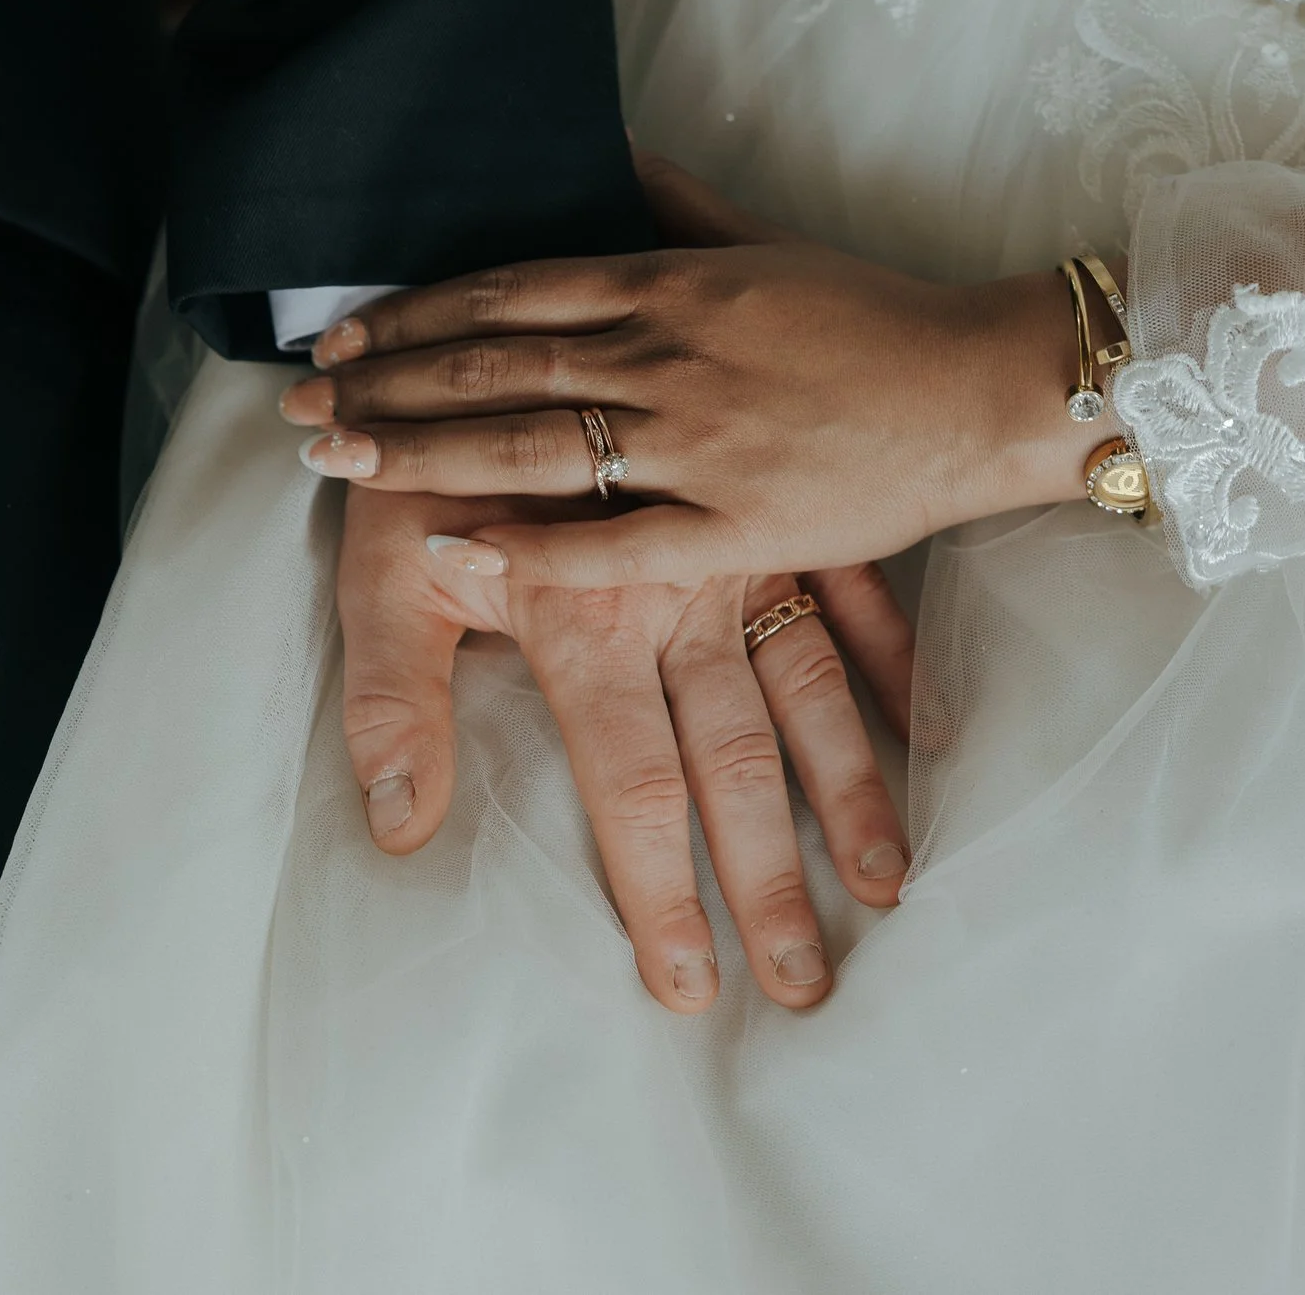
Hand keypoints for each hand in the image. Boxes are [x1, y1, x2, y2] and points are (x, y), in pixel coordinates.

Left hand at [287, 152, 1124, 586]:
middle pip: (495, 367)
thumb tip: (614, 150)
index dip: (413, 316)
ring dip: (421, 454)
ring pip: (531, 446)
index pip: (509, 294)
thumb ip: (679, 202)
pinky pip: (614, 545)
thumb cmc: (876, 315)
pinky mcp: (736, 526)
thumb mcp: (768, 238)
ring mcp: (697, 442)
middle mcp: (667, 355)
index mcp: (669, 286)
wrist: (981, 386)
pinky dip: (527, 550)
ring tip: (337, 462)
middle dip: (384, 385)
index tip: (341, 336)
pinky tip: (449, 549)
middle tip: (298, 405)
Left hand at [335, 486, 914, 1012]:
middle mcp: (672, 602)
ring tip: (884, 883)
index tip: (690, 985)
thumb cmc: (425, 457)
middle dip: (767, 880)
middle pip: (733, 761)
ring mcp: (733, 553)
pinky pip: (850, 592)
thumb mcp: (379, 568)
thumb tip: (400, 828)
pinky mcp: (769, 511)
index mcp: (583, 623)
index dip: (658, 889)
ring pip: (805, 690)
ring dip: (847, 791)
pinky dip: (891, 657)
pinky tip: (925, 725)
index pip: (629, 783)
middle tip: (804, 982)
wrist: (487, 319)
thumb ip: (395, 697)